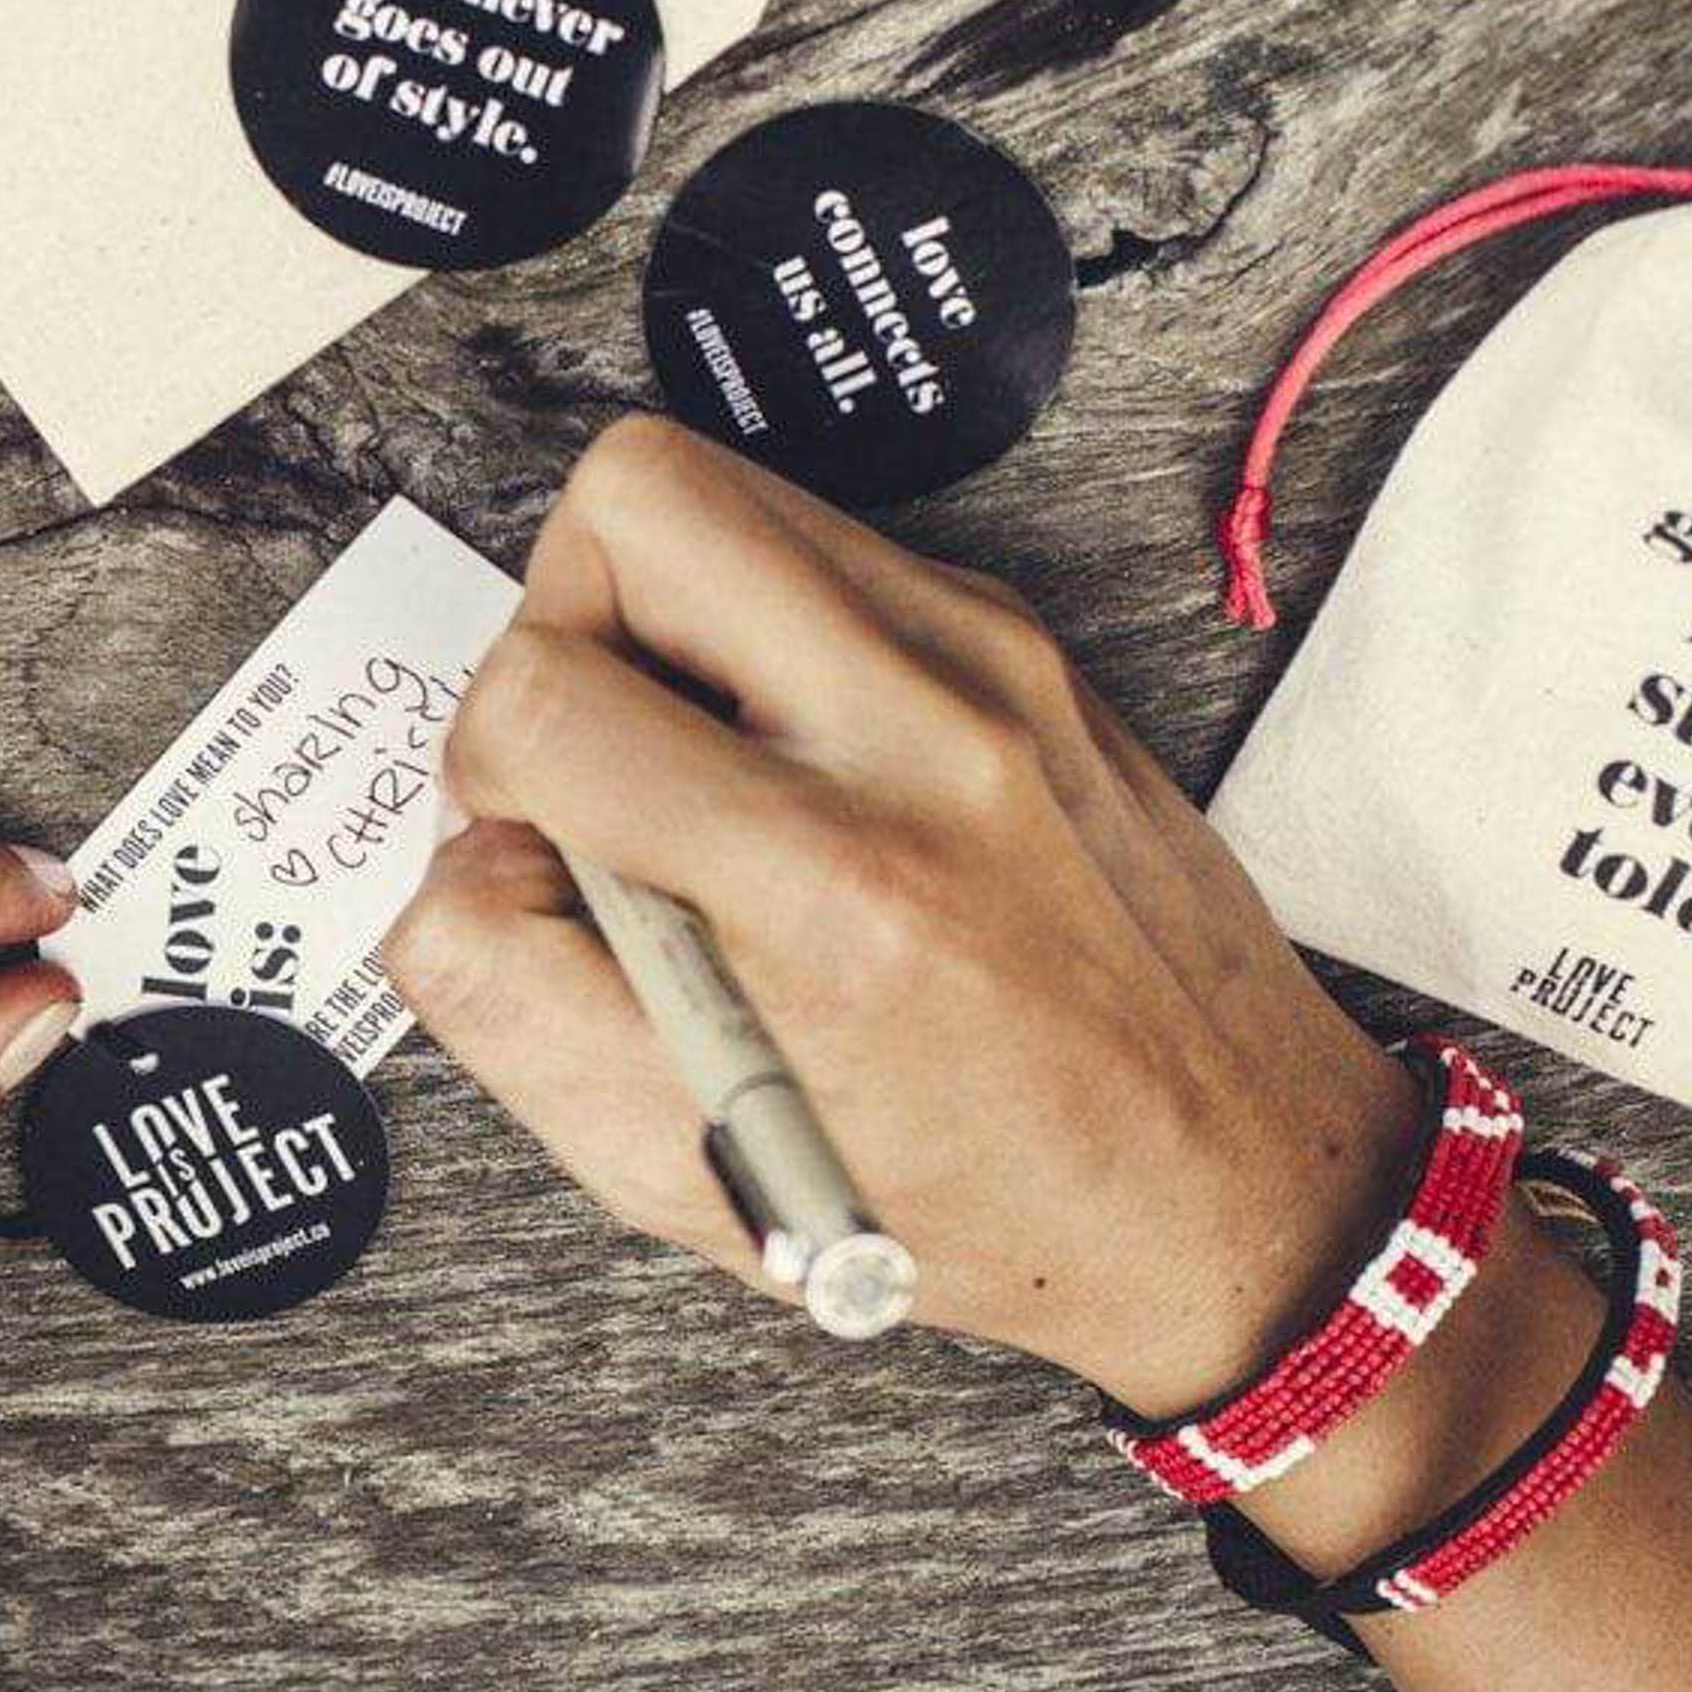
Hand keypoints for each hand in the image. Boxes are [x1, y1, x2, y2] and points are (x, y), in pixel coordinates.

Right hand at [383, 416, 1424, 1419]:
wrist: (1229, 1181)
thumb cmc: (976, 1199)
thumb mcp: (685, 1173)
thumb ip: (512, 1000)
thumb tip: (461, 857)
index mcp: (829, 888)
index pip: (544, 698)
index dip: (479, 766)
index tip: (526, 842)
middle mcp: (923, 736)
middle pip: (635, 492)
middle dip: (554, 612)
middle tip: (588, 749)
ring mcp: (991, 664)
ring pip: (731, 492)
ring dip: (656, 610)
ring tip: (688, 760)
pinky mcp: (1026, 644)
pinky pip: (826, 549)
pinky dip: (760, 629)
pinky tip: (786, 762)